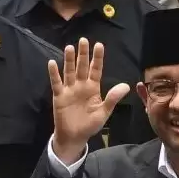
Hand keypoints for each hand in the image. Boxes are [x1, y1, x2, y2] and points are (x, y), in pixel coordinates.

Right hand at [50, 38, 129, 163]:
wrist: (74, 137)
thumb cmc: (89, 125)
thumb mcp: (103, 112)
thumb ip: (112, 98)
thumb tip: (126, 86)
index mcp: (93, 88)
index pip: (96, 70)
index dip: (97, 58)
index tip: (99, 45)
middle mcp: (81, 86)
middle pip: (82, 67)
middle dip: (83, 54)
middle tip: (83, 40)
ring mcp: (69, 90)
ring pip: (69, 72)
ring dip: (69, 60)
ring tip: (69, 47)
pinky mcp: (59, 96)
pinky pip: (57, 83)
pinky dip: (54, 74)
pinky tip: (52, 63)